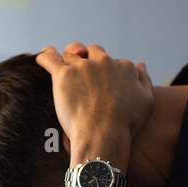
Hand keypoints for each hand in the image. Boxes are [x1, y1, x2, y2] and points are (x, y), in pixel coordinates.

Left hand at [36, 43, 153, 176]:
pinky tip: (42, 58)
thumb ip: (144, 79)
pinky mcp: (63, 75)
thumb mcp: (146, 100)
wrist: (104, 134)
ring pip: (72, 54)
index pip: (113, 61)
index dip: (106, 70)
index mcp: (124, 67)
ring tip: (62, 64)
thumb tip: (140, 64)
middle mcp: (104, 62)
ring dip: (68, 59)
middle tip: (81, 72)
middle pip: (92, 52)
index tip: (102, 82)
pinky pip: (50, 59)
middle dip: (87, 57)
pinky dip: (46, 57)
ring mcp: (83, 67)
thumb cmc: (126, 123)